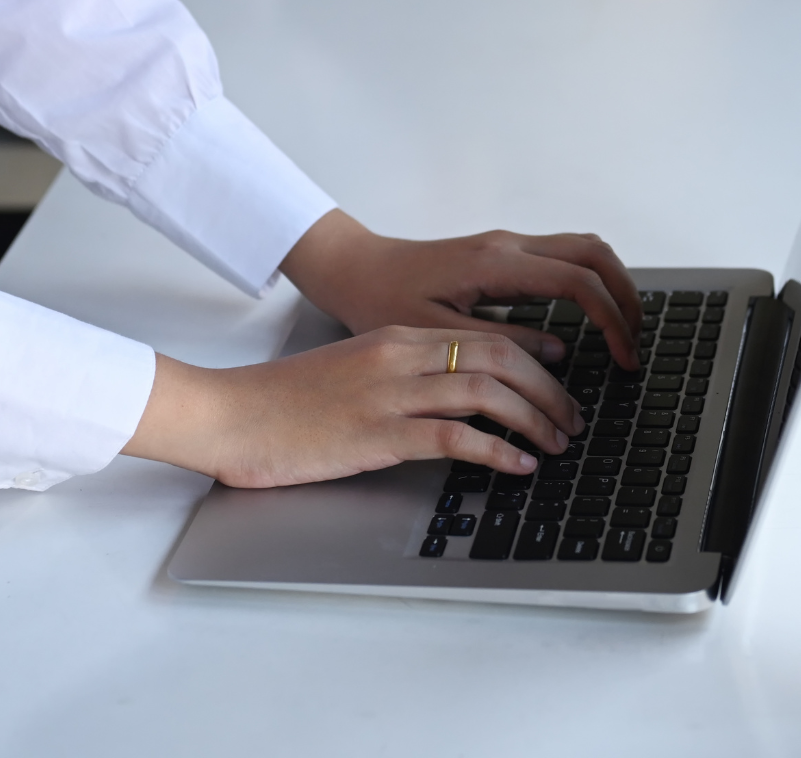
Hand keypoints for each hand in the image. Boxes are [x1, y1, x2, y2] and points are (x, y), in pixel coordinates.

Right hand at [121, 326, 583, 487]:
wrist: (228, 413)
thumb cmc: (284, 402)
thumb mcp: (354, 372)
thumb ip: (402, 376)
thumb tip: (455, 400)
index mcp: (397, 338)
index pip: (486, 335)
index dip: (534, 358)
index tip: (559, 378)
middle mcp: (401, 356)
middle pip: (500, 357)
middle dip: (548, 387)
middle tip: (573, 416)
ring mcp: (391, 393)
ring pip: (487, 391)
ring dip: (534, 418)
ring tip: (557, 442)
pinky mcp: (378, 433)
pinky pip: (455, 437)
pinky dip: (497, 450)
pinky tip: (519, 465)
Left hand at [281, 210, 644, 368]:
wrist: (354, 269)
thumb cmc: (382, 301)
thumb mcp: (438, 337)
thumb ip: (502, 344)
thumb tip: (559, 350)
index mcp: (496, 264)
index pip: (579, 283)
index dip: (611, 320)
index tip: (622, 357)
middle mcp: (509, 245)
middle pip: (595, 254)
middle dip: (627, 296)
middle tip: (635, 342)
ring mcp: (508, 245)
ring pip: (584, 248)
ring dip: (612, 283)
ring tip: (622, 329)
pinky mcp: (504, 254)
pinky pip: (564, 256)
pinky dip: (590, 280)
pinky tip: (590, 314)